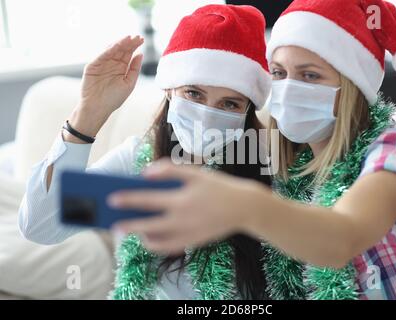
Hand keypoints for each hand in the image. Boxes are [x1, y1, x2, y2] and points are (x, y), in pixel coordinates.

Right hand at [68, 35, 144, 138]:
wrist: (98, 108)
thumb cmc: (114, 99)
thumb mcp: (129, 84)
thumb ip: (134, 69)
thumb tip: (141, 54)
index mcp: (121, 68)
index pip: (128, 54)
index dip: (134, 46)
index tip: (141, 39)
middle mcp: (112, 64)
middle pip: (121, 50)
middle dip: (129, 43)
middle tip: (137, 37)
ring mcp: (102, 64)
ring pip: (111, 50)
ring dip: (120, 44)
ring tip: (128, 38)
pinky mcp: (92, 66)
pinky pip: (101, 56)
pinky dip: (109, 50)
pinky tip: (117, 45)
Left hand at [108, 160, 268, 254]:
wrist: (244, 207)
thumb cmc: (219, 187)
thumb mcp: (196, 173)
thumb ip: (169, 170)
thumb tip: (145, 173)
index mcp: (181, 200)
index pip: (147, 200)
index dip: (128, 199)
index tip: (112, 199)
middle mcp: (182, 219)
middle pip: (147, 225)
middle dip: (128, 225)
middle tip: (113, 224)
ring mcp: (187, 234)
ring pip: (157, 240)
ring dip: (140, 237)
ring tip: (131, 232)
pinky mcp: (193, 242)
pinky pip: (169, 248)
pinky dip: (156, 245)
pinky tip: (149, 239)